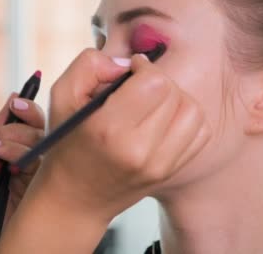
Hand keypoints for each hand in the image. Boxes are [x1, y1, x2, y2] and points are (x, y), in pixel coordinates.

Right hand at [0, 49, 210, 252]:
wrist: (75, 198)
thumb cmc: (67, 142)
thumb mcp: (62, 95)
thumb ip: (90, 64)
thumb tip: (127, 63)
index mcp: (109, 129)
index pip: (154, 82)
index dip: (145, 67)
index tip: (132, 71)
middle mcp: (138, 150)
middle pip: (174, 93)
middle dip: (158, 81)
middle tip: (139, 87)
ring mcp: (159, 165)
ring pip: (193, 110)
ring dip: (176, 98)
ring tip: (154, 103)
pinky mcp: (171, 172)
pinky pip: (200, 132)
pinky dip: (186, 119)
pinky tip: (164, 120)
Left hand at [0, 94, 44, 253]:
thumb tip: (15, 97)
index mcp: (9, 149)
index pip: (30, 124)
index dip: (28, 111)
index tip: (18, 105)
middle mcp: (23, 162)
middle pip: (41, 134)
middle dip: (20, 129)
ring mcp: (31, 180)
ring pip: (42, 151)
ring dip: (16, 146)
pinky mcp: (35, 198)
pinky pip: (42, 175)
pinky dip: (25, 164)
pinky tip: (9, 169)